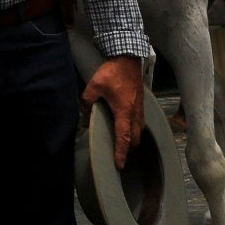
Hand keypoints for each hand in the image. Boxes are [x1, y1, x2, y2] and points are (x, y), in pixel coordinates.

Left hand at [81, 55, 145, 169]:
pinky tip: (127, 126)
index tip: (120, 165)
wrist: (128, 59)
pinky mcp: (141, 103)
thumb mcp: (95, 85)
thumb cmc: (113, 72)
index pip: (123, 138)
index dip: (121, 153)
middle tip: (120, 156)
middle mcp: (135, 113)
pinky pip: (140, 122)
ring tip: (124, 143)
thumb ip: (87, 100)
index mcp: (124, 112)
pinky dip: (135, 129)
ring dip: (133, 139)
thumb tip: (84, 111)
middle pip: (134, 138)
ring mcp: (140, 108)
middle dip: (128, 149)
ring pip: (139, 131)